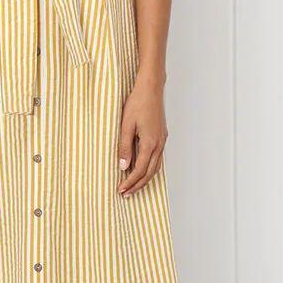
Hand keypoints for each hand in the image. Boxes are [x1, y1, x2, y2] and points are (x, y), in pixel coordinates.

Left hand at [116, 78, 166, 197]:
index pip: (140, 170)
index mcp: (150, 143)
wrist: (151, 88)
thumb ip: (124, 147)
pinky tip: (141, 168)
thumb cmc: (137, 103)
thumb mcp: (126, 125)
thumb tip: (123, 166)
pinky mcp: (161, 136)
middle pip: (149, 173)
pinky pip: (157, 158)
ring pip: (155, 167)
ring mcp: (162, 140)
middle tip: (125, 194)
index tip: (120, 189)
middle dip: (137, 185)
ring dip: (144, 178)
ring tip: (133, 185)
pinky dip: (149, 168)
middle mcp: (159, 145)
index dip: (130, 182)